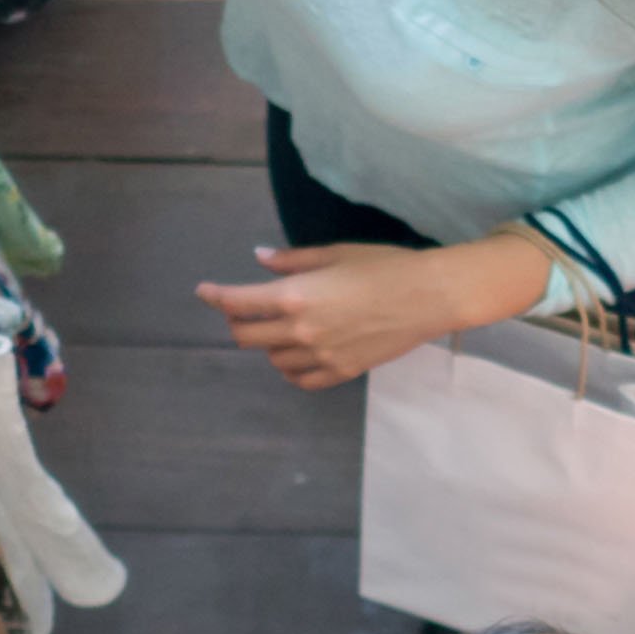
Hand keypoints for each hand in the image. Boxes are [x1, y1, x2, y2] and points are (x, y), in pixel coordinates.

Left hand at [203, 236, 553, 387]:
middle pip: (245, 336)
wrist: (430, 297)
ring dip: (267, 343)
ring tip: (282, 328)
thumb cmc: (384, 266)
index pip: (237, 302)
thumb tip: (260, 258)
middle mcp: (301, 330)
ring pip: (272, 359)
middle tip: (245, 309)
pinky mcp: (341, 372)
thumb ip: (292, 261)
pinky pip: (301, 379)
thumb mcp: (335, 254)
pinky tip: (298, 354)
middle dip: (237, 321)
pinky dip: (291, 368)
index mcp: (295, 296)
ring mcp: (321, 356)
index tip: (204, 291)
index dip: (214, 296)